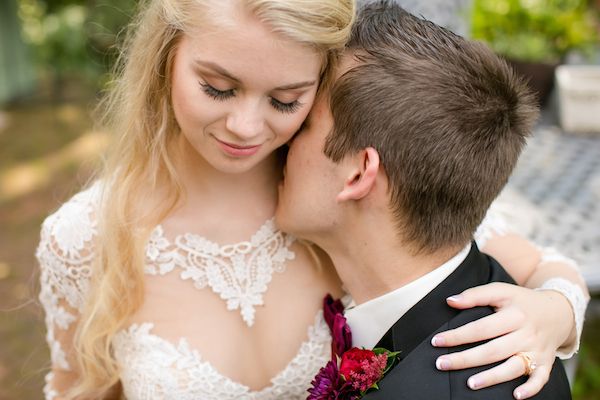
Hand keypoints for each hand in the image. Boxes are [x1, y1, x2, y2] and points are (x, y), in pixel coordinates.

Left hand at [430, 282, 573, 398]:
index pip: (481, 328)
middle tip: (442, 364)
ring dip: (492, 377)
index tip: (437, 341)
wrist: (558, 311)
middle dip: (465, 359)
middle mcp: (526, 334)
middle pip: (493, 350)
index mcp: (514, 315)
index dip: (458, 335)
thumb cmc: (521, 301)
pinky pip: (540, 379)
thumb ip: (475, 295)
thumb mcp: (501, 290)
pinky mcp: (546, 363)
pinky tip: (515, 395)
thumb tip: (450, 301)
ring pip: (513, 367)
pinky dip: (530, 388)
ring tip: (470, 384)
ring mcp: (537, 350)